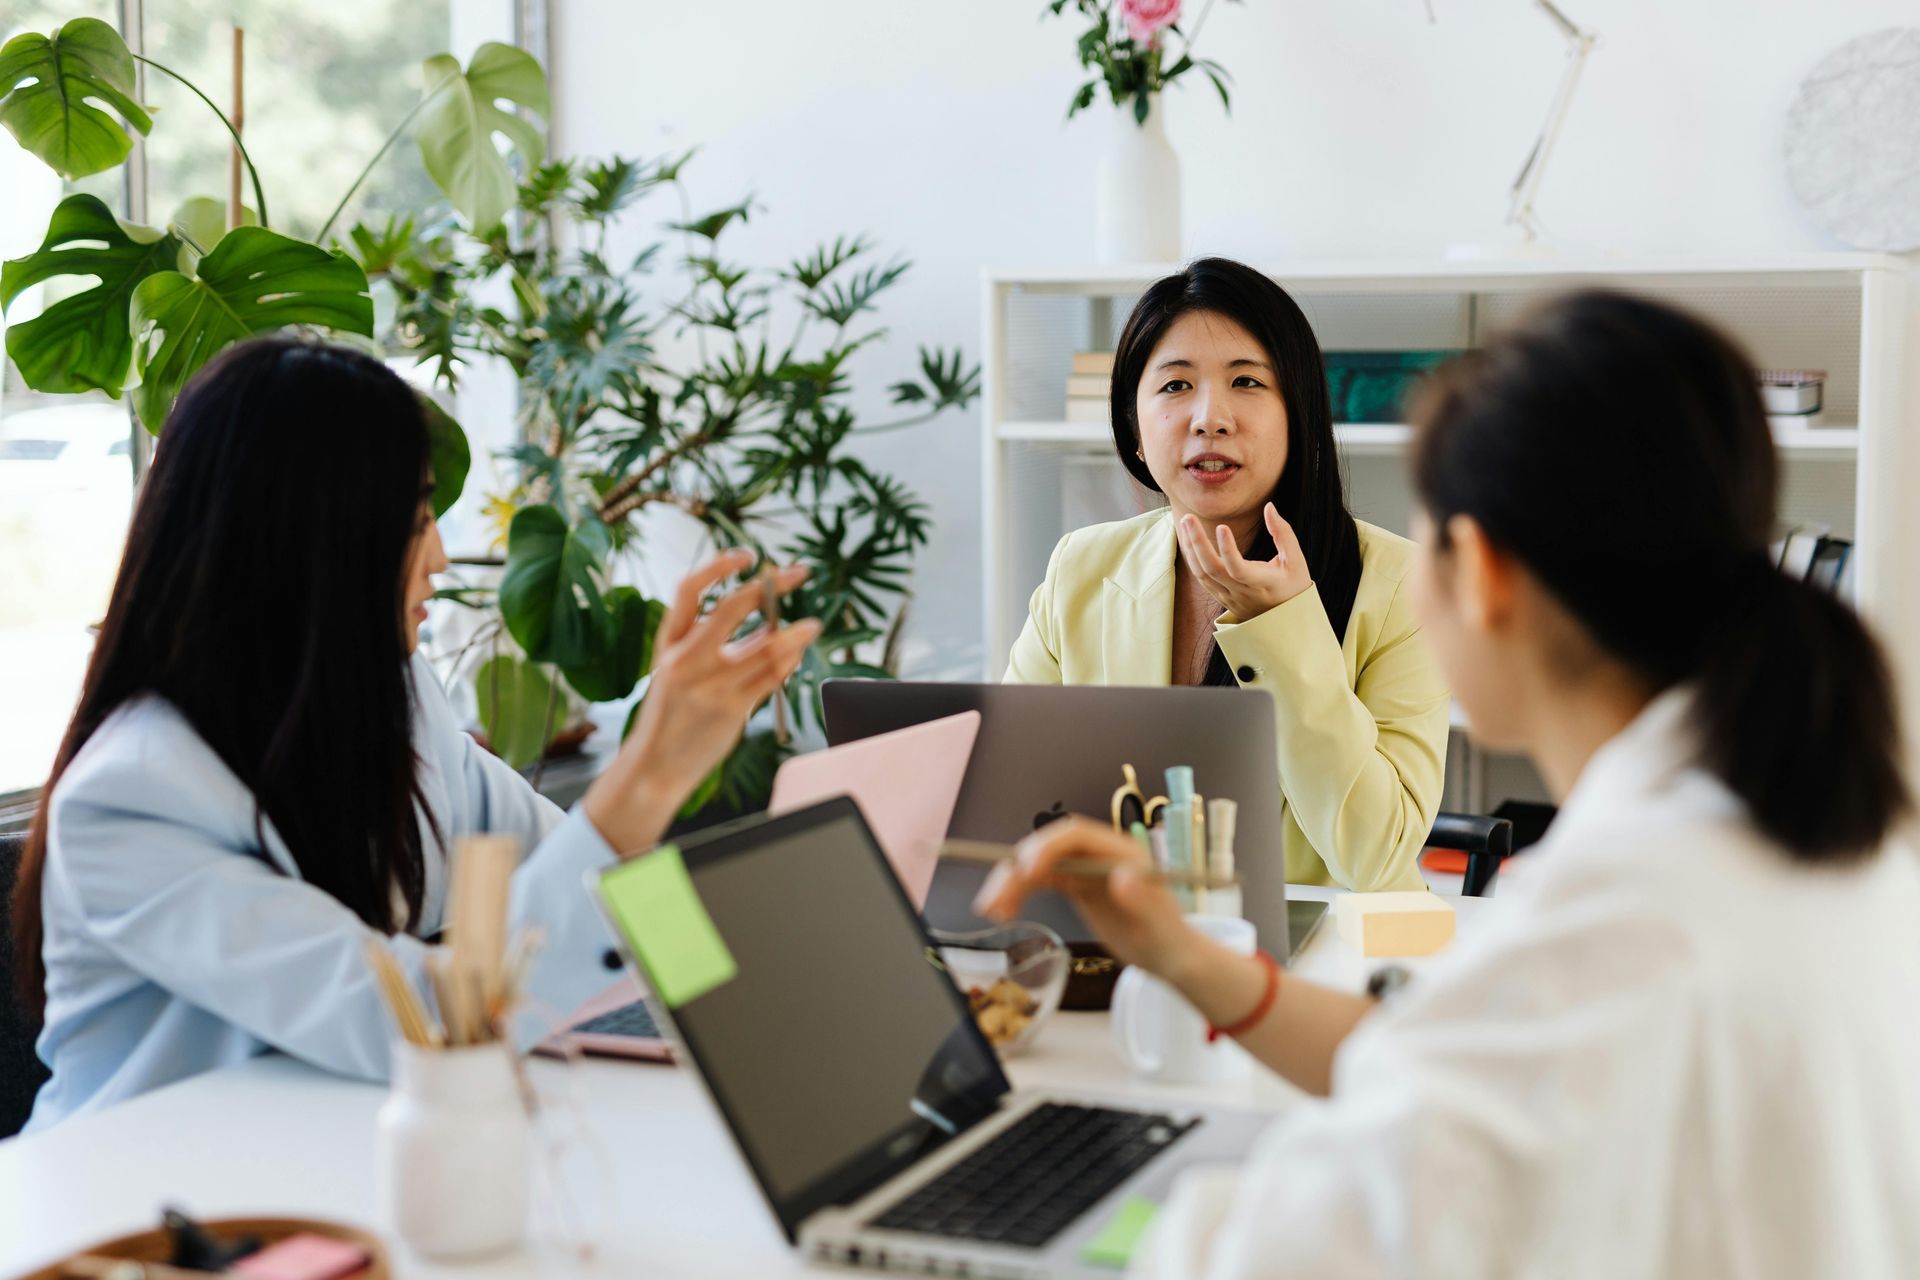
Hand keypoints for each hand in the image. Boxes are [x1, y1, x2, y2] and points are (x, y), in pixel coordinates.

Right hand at [585, 550, 819, 854]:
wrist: (656, 765)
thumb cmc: (674, 713)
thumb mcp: (680, 670)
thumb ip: (715, 643)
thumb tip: (771, 621)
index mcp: (668, 642)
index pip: (688, 589)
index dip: (718, 566)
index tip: (747, 555)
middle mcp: (685, 658)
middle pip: (730, 608)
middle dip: (770, 586)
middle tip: (797, 573)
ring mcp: (708, 684)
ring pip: (763, 646)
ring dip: (794, 632)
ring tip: (812, 624)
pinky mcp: (730, 708)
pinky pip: (771, 677)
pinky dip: (790, 661)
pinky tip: (799, 654)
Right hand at [972, 817, 1207, 982]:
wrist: (1169, 956)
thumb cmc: (1169, 940)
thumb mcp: (1159, 925)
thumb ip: (1143, 900)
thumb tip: (1122, 877)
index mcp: (1119, 852)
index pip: (1074, 834)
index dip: (1046, 846)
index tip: (1026, 871)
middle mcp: (1097, 853)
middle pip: (1046, 848)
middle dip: (1016, 870)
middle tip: (994, 902)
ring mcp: (1083, 868)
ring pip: (1035, 864)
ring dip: (1009, 884)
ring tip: (990, 911)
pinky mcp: (1074, 885)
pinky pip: (1037, 881)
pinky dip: (1016, 893)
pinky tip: (1002, 912)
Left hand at [1175, 502, 1311, 620]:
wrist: (1285, 621)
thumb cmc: (1293, 585)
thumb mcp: (1296, 560)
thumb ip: (1283, 533)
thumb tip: (1269, 507)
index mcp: (1264, 584)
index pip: (1239, 569)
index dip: (1228, 550)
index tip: (1222, 526)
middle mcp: (1242, 593)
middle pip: (1213, 570)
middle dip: (1198, 543)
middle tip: (1189, 518)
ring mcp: (1229, 597)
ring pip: (1202, 575)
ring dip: (1191, 548)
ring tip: (1186, 523)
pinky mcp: (1221, 597)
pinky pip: (1202, 578)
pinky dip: (1192, 558)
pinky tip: (1189, 539)